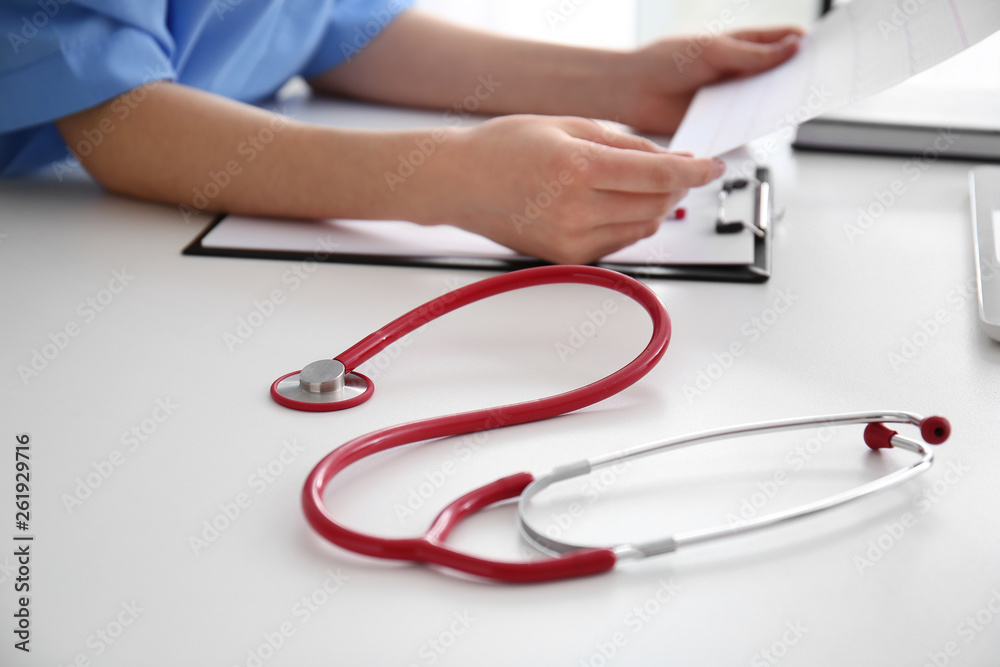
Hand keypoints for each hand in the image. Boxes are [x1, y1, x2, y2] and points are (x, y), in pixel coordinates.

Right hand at [413, 115, 724, 263]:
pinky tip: (621, 206)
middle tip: (681, 171)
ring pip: (642, 228)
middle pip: (657, 205)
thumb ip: (623, 143)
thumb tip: (667, 161)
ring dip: (657, 208)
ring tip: (646, 186)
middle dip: (677, 188)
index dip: (695, 172)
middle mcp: (576, 209)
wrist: (459, 182)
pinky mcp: (566, 258)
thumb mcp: (568, 125)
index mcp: (578, 167)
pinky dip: (631, 225)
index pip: (659, 176)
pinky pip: (619, 244)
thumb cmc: (502, 149)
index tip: (712, 167)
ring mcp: (570, 239)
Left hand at [617, 27, 804, 134]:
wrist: (631, 91)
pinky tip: (765, 128)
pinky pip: (742, 129)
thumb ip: (752, 54)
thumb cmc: (664, 61)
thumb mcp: (713, 51)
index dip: (805, 47)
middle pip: (778, 78)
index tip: (828, 50)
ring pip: (762, 105)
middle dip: (797, 80)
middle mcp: (739, 73)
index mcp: (741, 47)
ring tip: (797, 106)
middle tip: (820, 83)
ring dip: (778, 106)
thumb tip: (792, 47)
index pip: (782, 44)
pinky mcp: (718, 125)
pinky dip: (754, 129)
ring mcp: (730, 100)